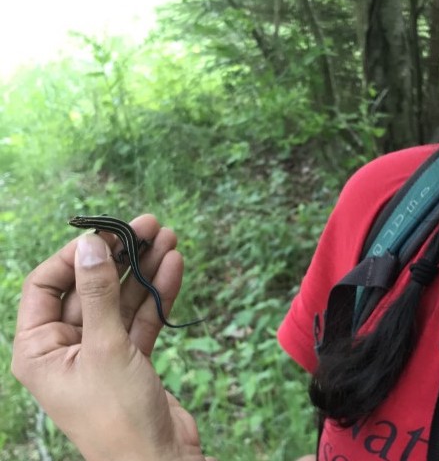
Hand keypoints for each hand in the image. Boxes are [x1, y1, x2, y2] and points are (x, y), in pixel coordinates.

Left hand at [12, 215, 215, 460]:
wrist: (158, 460)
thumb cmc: (117, 415)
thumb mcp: (105, 347)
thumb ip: (97, 294)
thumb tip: (90, 246)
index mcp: (40, 351)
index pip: (45, 286)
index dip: (74, 255)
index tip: (107, 232)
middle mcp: (66, 349)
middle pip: (89, 287)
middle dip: (120, 256)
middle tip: (149, 226)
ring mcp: (100, 353)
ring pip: (120, 298)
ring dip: (144, 268)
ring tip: (169, 238)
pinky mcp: (130, 359)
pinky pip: (141, 316)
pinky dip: (157, 291)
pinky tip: (174, 265)